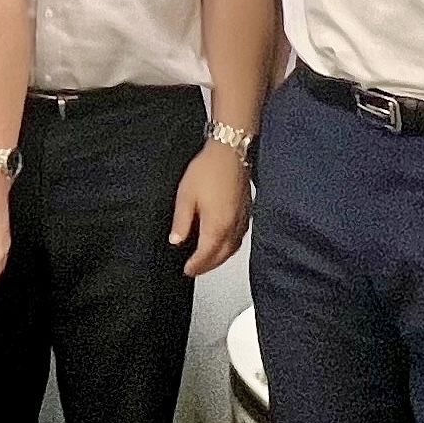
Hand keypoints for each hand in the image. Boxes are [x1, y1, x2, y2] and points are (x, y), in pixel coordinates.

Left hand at [167, 143, 249, 278]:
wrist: (230, 151)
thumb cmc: (208, 170)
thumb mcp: (185, 196)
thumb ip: (181, 222)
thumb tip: (176, 241)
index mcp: (217, 226)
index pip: (205, 255)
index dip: (195, 266)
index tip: (187, 270)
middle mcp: (233, 227)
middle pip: (221, 256)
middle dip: (208, 266)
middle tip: (195, 270)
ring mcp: (242, 220)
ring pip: (233, 249)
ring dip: (220, 258)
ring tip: (207, 260)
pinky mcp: (247, 212)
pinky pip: (239, 238)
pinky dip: (230, 246)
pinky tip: (223, 243)